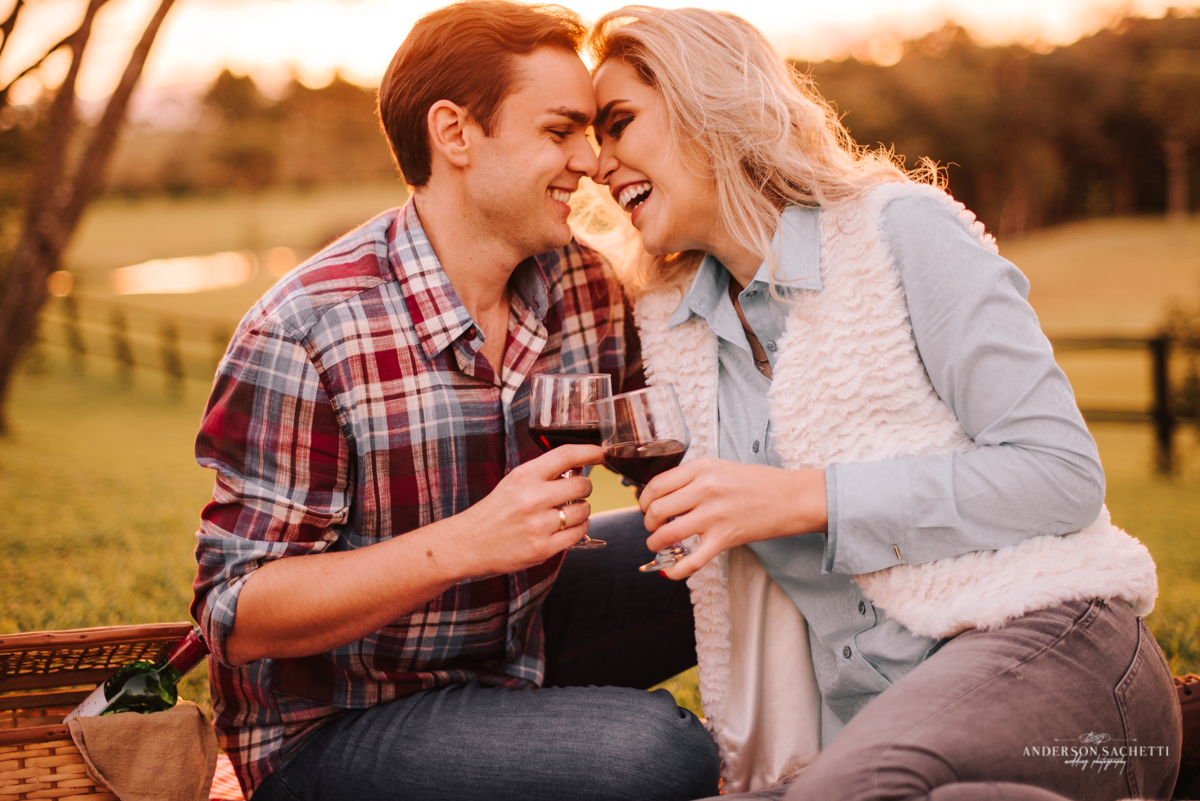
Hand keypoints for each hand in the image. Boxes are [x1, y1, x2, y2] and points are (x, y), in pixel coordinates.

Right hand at [456, 444, 604, 575]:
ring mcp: (538, 525)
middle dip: (585, 487)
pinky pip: (578, 534)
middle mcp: (532, 498)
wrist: (468, 543)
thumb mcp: (514, 482)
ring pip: (584, 511)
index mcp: (524, 476)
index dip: (590, 451)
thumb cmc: (494, 512)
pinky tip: (569, 527)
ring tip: (569, 512)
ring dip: (583, 510)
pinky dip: (579, 528)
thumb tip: (579, 466)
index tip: (602, 452)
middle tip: (578, 491)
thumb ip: (544, 474)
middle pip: (582, 485)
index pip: (566, 455)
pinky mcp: (542, 548)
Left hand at [639, 458, 827, 579]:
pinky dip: (676, 570)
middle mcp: (704, 489)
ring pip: (667, 534)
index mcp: (701, 468)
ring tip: (658, 545)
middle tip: (653, 527)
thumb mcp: (720, 467)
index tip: (646, 507)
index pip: (656, 484)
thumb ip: (693, 478)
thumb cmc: (758, 482)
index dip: (644, 499)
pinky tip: (669, 571)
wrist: (791, 497)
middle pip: (656, 509)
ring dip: (655, 543)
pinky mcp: (725, 538)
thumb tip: (665, 496)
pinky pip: (692, 560)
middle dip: (648, 523)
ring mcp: (714, 514)